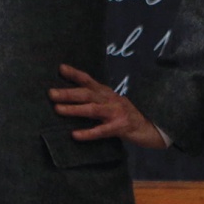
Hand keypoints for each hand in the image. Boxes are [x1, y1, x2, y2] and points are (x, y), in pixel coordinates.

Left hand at [48, 64, 166, 148]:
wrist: (152, 127)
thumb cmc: (126, 115)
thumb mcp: (111, 102)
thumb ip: (95, 99)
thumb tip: (69, 97)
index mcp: (106, 93)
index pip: (89, 80)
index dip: (75, 74)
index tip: (60, 68)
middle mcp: (111, 99)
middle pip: (87, 94)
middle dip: (68, 93)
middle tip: (51, 93)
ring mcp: (117, 113)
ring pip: (92, 110)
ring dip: (74, 109)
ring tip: (58, 109)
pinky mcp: (121, 127)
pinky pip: (102, 131)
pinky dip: (88, 133)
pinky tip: (75, 135)